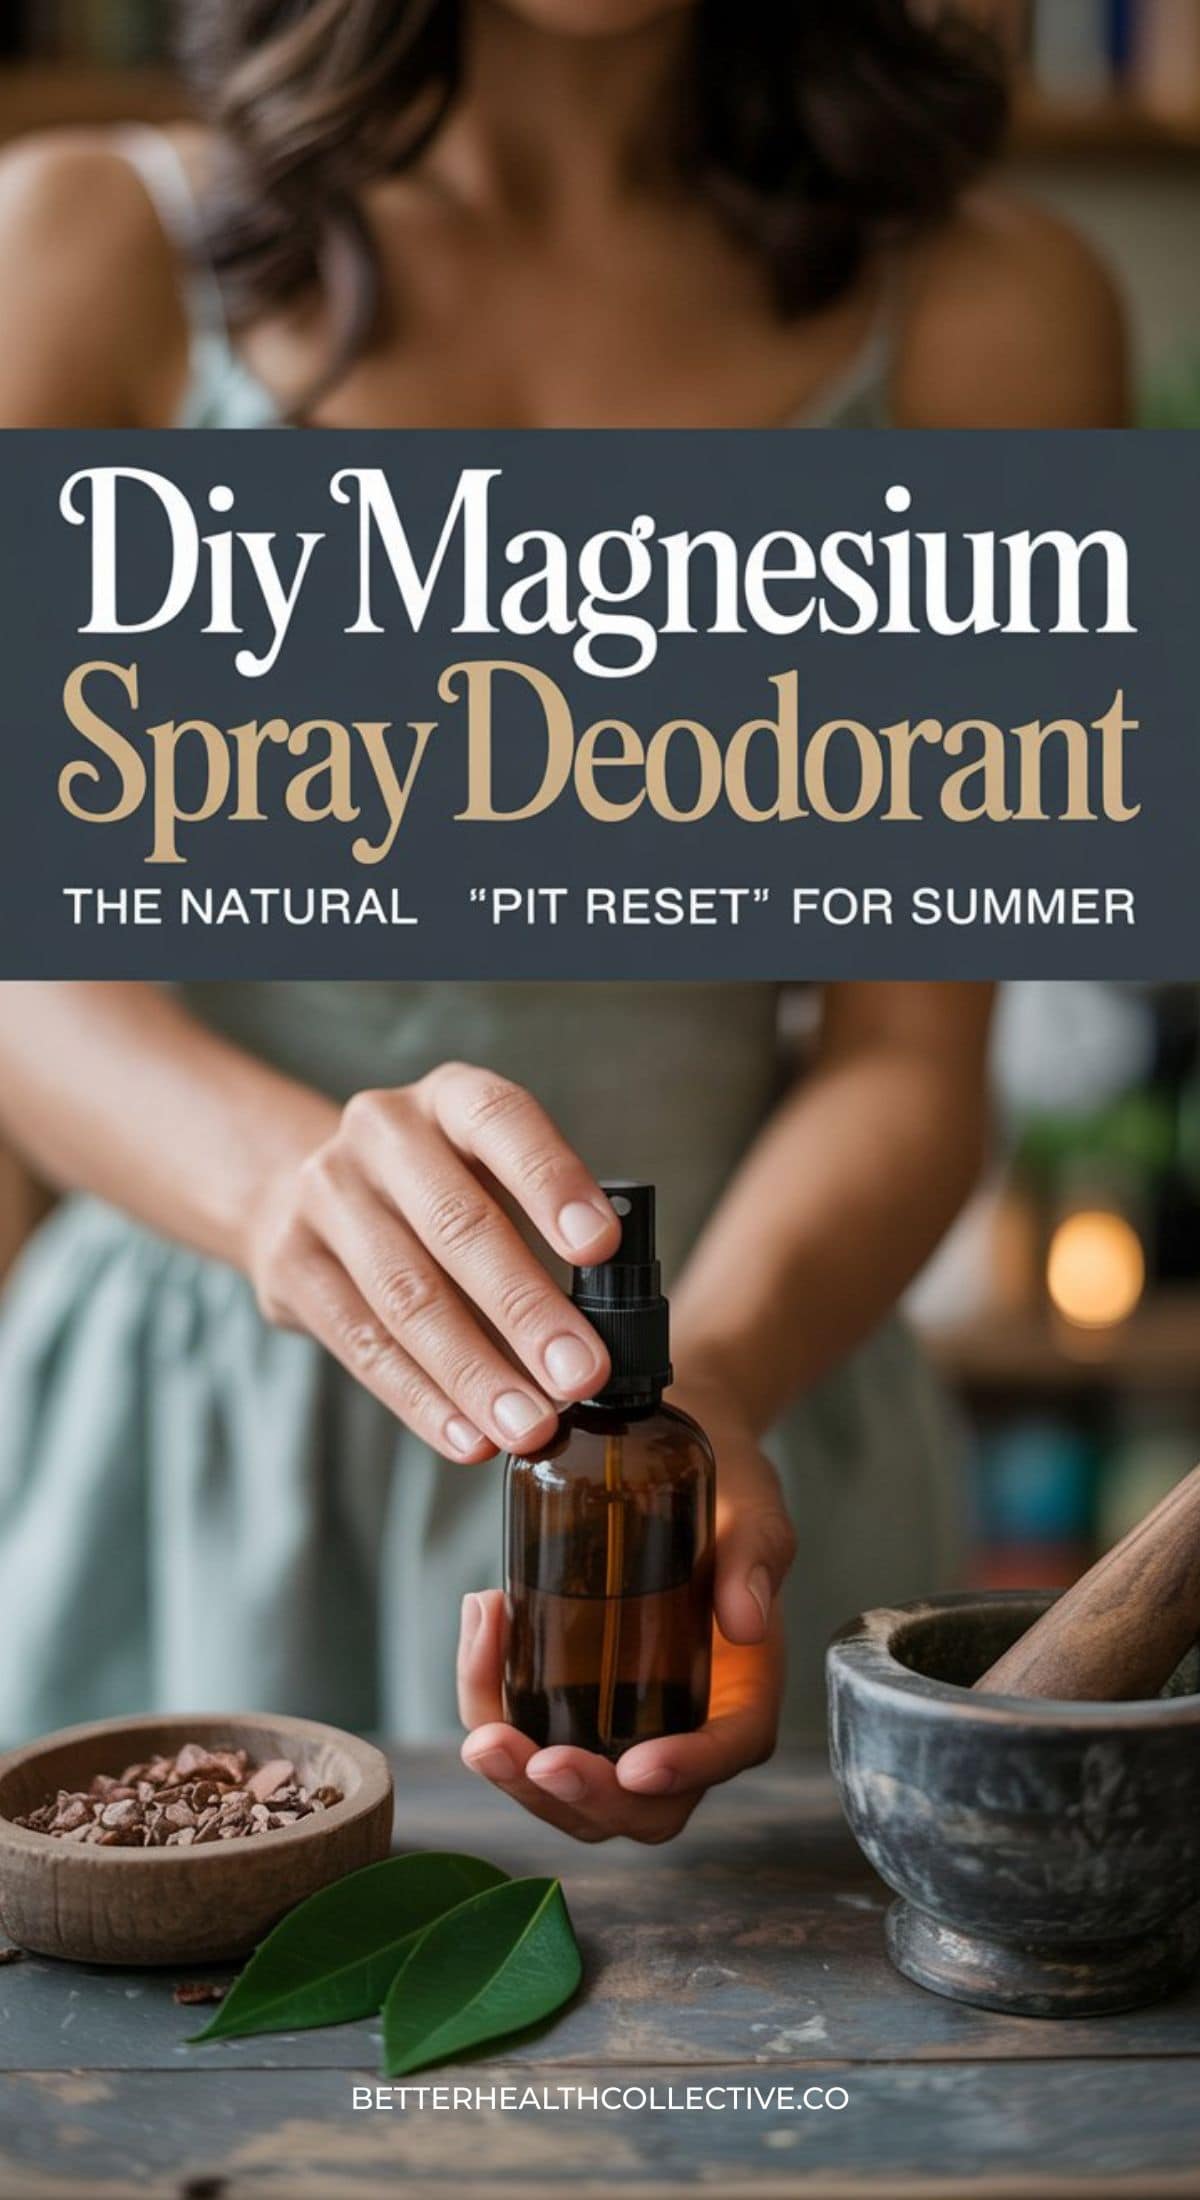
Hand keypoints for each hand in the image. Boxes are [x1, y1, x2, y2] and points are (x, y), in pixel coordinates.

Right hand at [245, 1064, 620, 1461]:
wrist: (300, 1191)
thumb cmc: (437, 1193)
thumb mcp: (489, 1176)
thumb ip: (545, 1232)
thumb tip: (609, 1331)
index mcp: (449, 1097)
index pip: (502, 1120)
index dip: (553, 1183)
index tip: (602, 1248)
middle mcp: (382, 1131)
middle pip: (457, 1224)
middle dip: (526, 1308)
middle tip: (583, 1373)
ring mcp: (325, 1194)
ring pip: (407, 1295)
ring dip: (476, 1373)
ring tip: (531, 1425)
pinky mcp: (290, 1264)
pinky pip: (364, 1344)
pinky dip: (423, 1400)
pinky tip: (469, 1437)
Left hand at [459, 1379, 794, 1840]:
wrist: (661, 1461)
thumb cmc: (721, 1492)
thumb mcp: (752, 1511)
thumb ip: (755, 1558)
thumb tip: (747, 1622)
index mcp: (741, 1691)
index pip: (725, 1752)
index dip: (685, 1771)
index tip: (635, 1767)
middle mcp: (682, 1722)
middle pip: (637, 1808)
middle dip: (579, 1796)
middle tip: (529, 1759)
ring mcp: (620, 1719)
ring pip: (571, 1792)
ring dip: (517, 1776)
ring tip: (481, 1728)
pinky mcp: (568, 1694)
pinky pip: (525, 1729)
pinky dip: (490, 1698)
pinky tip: (481, 1624)